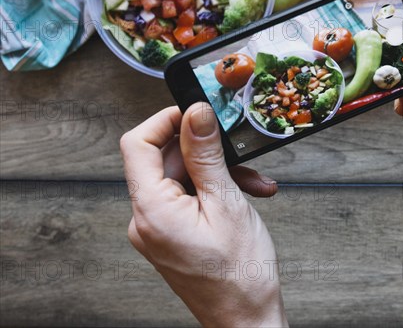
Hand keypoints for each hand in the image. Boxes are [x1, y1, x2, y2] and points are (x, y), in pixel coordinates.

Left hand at [120, 104, 288, 326]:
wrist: (246, 321)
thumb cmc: (240, 274)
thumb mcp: (227, 202)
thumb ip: (206, 154)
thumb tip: (195, 113)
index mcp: (151, 210)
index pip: (136, 144)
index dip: (164, 120)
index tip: (194, 111)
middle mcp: (145, 218)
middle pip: (165, 159)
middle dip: (206, 150)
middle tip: (238, 151)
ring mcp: (157, 227)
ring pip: (182, 176)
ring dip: (219, 172)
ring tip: (251, 182)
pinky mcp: (171, 232)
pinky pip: (187, 196)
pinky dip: (215, 190)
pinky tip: (245, 194)